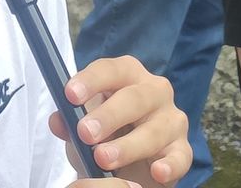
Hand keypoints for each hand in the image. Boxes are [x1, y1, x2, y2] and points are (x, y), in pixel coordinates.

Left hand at [54, 56, 191, 185]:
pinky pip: (180, 156)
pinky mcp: (183, 150)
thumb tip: (58, 120)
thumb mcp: (84, 127)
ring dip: (128, 145)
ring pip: (155, 129)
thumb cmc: (106, 134)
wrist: (130, 166)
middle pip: (134, 98)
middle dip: (108, 115)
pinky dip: (169, 164)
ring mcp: (172, 120)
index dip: (91, 80)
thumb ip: (70, 122)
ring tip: (103, 159)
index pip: (111, 69)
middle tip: (85, 133)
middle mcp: (155, 91)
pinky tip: (156, 171)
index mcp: (128, 75)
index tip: (70, 95)